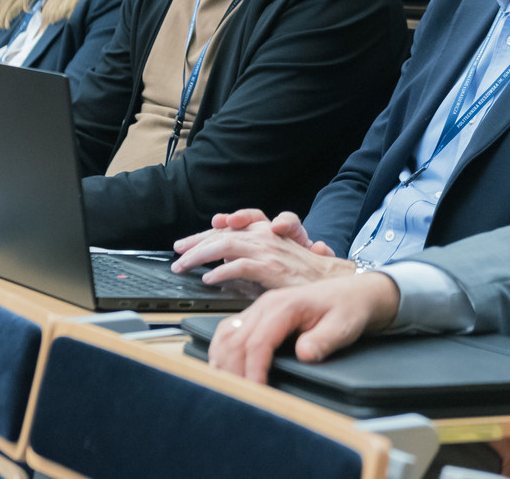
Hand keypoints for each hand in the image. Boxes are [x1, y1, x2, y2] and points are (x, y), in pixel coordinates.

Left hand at [171, 215, 352, 289]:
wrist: (332, 281)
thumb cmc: (304, 274)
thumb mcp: (273, 260)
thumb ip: (249, 260)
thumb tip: (222, 268)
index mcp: (265, 231)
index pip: (229, 228)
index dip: (205, 233)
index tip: (186, 243)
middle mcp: (264, 235)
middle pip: (222, 233)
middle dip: (196, 242)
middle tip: (177, 252)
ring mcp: (267, 249)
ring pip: (225, 246)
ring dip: (199, 256)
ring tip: (182, 266)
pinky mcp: (271, 267)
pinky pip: (239, 266)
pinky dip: (221, 273)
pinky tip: (207, 279)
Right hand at [208, 271, 400, 382]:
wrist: (351, 295)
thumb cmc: (347, 309)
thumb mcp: (343, 326)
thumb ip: (324, 340)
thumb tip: (304, 354)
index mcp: (285, 305)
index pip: (258, 341)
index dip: (253, 370)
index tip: (256, 391)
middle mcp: (266, 305)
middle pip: (235, 340)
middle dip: (234, 371)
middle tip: (240, 398)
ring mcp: (259, 309)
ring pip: (226, 334)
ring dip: (222, 362)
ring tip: (227, 388)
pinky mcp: (256, 316)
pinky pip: (229, 332)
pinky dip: (222, 352)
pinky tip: (224, 369)